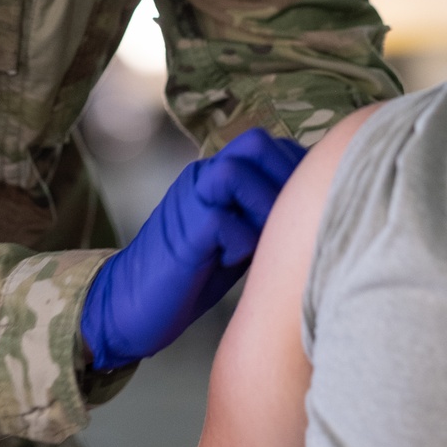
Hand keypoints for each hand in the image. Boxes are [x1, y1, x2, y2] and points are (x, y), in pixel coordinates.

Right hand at [81, 128, 303, 369]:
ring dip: (264, 209)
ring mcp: (189, 202)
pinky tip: (234, 262)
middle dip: (284, 181)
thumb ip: (264, 213)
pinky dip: (241, 244)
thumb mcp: (238, 235)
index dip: (296, 170)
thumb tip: (316, 205)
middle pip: (256, 144)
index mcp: (216, 174)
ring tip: (261, 243)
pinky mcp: (182, 235)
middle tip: (284, 224)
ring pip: (237, 173)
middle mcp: (202, 177)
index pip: (268, 145)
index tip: (303, 208)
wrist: (130, 302)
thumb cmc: (192, 274)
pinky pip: (222, 221)